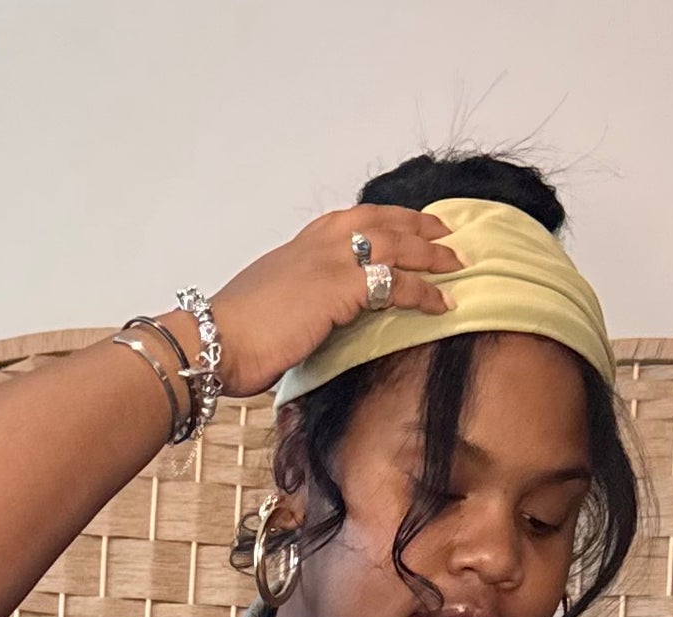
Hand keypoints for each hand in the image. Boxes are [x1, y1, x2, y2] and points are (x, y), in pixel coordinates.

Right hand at [196, 208, 460, 398]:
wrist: (215, 341)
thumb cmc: (235, 336)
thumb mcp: (274, 306)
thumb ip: (302, 302)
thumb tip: (316, 321)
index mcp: (300, 245)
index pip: (353, 221)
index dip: (385, 220)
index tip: (409, 223)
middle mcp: (318, 243)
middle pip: (380, 222)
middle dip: (417, 224)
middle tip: (447, 230)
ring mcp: (330, 261)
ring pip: (395, 246)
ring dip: (430, 254)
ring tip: (457, 263)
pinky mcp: (341, 288)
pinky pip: (396, 284)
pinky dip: (424, 293)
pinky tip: (442, 303)